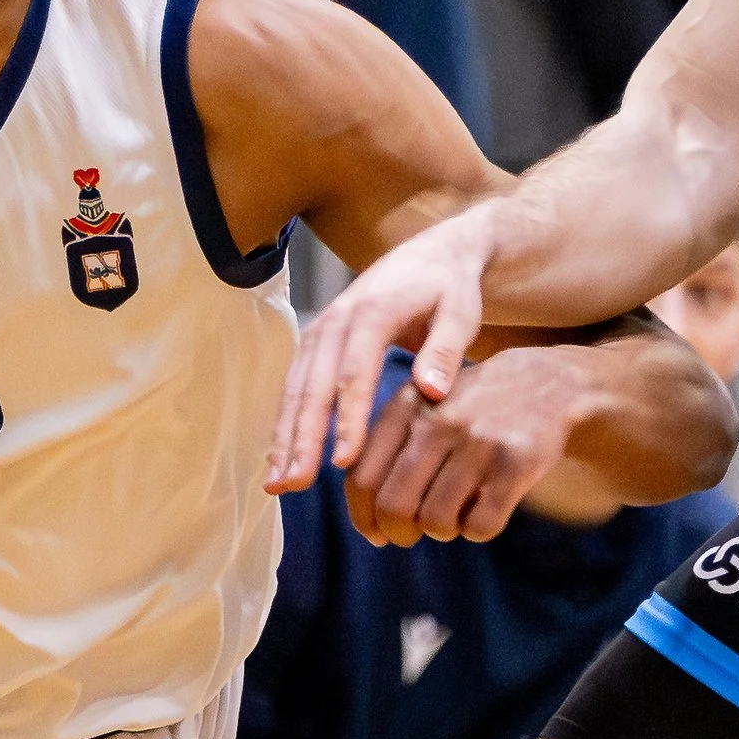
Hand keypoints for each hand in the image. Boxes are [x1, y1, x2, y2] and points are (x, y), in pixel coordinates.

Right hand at [267, 209, 497, 494]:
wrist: (430, 253)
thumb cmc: (449, 288)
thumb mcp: (461, 311)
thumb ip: (447, 350)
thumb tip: (432, 392)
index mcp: (372, 313)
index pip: (354, 374)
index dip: (347, 420)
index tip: (344, 463)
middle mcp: (335, 321)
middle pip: (312, 386)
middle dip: (301, 438)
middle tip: (292, 485)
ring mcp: (319, 331)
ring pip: (294, 390)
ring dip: (284, 438)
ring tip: (277, 484)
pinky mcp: (314, 343)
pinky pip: (294, 387)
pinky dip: (286, 424)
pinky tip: (281, 460)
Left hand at [342, 339, 601, 545]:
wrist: (550, 384)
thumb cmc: (473, 411)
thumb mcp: (425, 409)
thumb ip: (387, 452)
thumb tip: (368, 525)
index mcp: (406, 406)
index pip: (362, 477)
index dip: (363, 517)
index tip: (376, 534)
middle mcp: (438, 421)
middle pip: (394, 506)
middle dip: (398, 533)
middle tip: (408, 536)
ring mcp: (478, 441)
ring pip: (436, 522)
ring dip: (443, 530)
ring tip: (456, 513)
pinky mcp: (515, 464)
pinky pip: (479, 526)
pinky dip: (478, 530)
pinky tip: (486, 510)